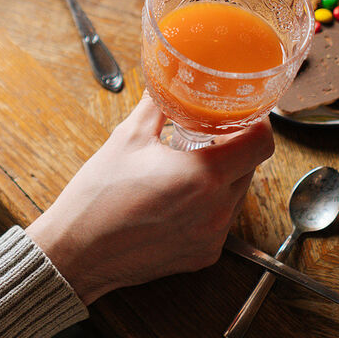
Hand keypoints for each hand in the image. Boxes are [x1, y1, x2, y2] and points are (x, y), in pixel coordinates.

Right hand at [25, 94, 274, 304]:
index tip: (243, 115)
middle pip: (250, 167)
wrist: (76, 253)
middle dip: (233, 149)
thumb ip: (157, 106)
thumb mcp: (126, 139)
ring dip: (221, 178)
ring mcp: (212, 236)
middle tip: (205, 137)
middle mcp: (216, 209)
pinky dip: (208, 206)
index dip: (257, 124)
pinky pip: (220, 222)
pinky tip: (176, 200)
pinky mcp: (204, 255)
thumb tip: (168, 82)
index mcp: (202, 175)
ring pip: (235, 195)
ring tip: (185, 169)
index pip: (261, 144)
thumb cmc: (97, 198)